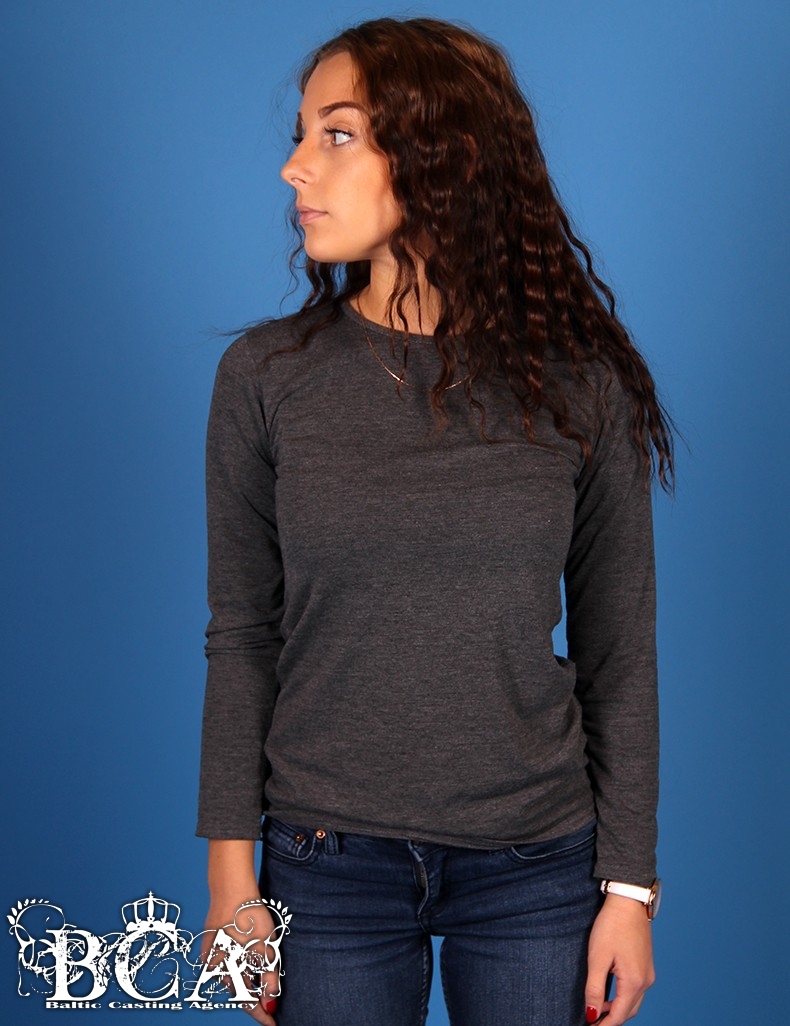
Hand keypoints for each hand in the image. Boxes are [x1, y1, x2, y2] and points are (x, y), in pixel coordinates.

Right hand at [202, 895, 280, 1024]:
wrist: (230, 887)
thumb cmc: (249, 916)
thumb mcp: (266, 948)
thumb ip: (269, 978)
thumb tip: (271, 1005)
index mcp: (228, 971)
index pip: (247, 1002)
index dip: (261, 1015)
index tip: (273, 1025)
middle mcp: (215, 967)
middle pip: (238, 990)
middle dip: (255, 998)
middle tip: (272, 1005)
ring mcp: (210, 955)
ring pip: (232, 976)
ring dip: (247, 981)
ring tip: (263, 981)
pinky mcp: (210, 943)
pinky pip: (226, 963)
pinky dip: (239, 967)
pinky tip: (249, 960)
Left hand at [584, 894, 655, 1024]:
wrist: (628, 901)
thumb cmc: (612, 926)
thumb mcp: (598, 957)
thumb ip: (595, 989)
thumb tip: (592, 1015)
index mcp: (634, 982)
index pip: (619, 1015)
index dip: (604, 1025)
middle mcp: (645, 981)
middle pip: (629, 1012)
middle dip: (612, 1019)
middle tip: (593, 1021)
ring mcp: (648, 973)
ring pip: (634, 1002)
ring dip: (618, 1009)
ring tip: (598, 1009)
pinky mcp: (646, 965)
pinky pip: (636, 990)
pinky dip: (624, 997)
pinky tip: (610, 993)